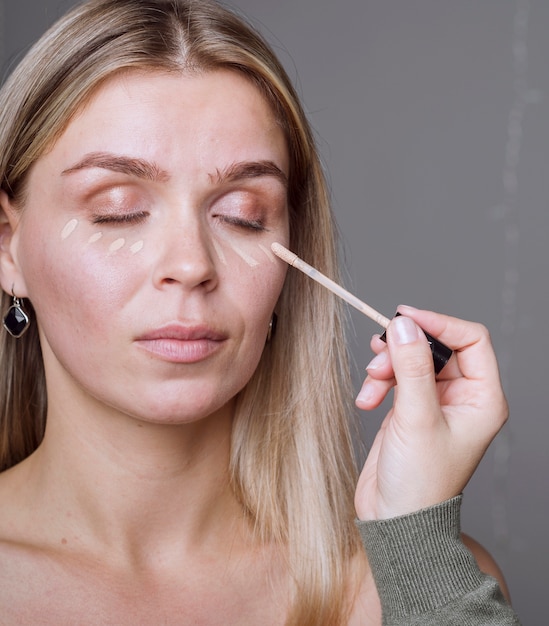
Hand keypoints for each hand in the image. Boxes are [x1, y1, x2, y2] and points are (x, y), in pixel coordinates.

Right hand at [354, 305, 507, 520]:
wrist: (394, 519)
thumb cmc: (419, 482)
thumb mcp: (416, 418)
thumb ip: (411, 367)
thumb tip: (404, 325)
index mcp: (482, 398)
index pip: (471, 339)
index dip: (438, 323)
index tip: (404, 317)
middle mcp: (462, 397)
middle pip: (436, 347)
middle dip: (404, 348)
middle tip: (379, 352)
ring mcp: (435, 402)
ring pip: (412, 359)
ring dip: (387, 366)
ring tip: (371, 384)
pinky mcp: (410, 409)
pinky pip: (395, 377)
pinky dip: (378, 382)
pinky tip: (366, 401)